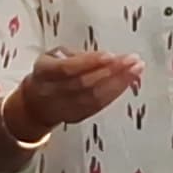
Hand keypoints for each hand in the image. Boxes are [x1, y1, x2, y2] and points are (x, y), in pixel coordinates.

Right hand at [5, 50, 144, 135]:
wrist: (36, 104)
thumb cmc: (50, 73)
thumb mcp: (54, 56)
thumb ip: (77, 55)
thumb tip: (105, 57)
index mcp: (43, 72)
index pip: (67, 68)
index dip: (90, 62)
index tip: (111, 55)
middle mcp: (51, 92)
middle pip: (84, 84)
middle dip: (111, 71)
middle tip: (132, 60)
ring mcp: (64, 108)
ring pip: (94, 98)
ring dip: (118, 84)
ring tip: (135, 70)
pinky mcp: (77, 117)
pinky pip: (98, 107)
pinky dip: (115, 94)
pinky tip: (127, 83)